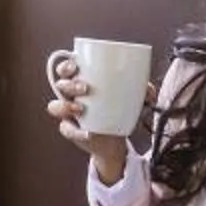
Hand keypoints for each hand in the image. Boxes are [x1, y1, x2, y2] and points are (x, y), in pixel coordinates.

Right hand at [46, 54, 128, 183]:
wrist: (114, 139)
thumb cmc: (118, 111)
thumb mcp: (130, 99)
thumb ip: (140, 91)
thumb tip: (150, 91)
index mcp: (81, 82)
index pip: (66, 69)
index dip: (66, 65)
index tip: (76, 66)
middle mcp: (71, 96)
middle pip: (60, 85)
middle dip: (69, 84)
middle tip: (85, 88)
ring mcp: (69, 114)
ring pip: (55, 106)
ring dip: (64, 105)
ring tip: (80, 109)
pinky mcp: (71, 131)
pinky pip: (66, 129)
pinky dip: (75, 131)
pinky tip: (87, 132)